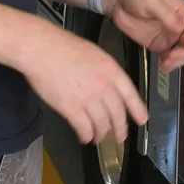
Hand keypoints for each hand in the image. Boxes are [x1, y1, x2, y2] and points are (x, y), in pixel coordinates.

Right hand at [24, 27, 147, 145]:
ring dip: (102, 134)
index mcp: (111, 69)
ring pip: (102, 124)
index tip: (142, 120)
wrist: (41, 49)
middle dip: (120, 128)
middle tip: (120, 137)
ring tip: (100, 138)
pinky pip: (84, 128)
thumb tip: (108, 85)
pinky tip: (85, 138)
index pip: (130, 94)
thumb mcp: (94, 53)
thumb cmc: (62, 46)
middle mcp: (104, 86)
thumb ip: (105, 70)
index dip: (137, 110)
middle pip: (117, 113)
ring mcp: (88, 98)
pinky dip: (86, 135)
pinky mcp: (71, 108)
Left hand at [106, 0, 183, 73]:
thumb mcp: (152, 1)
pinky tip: (162, 66)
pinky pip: (169, 58)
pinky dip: (169, 64)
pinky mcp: (159, 46)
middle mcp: (179, 25)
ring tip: (166, 63)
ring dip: (178, 61)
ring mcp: (169, 37)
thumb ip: (166, 15)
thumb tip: (179, 29)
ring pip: (182, 54)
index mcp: (182, 12)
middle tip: (172, 56)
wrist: (118, 2)